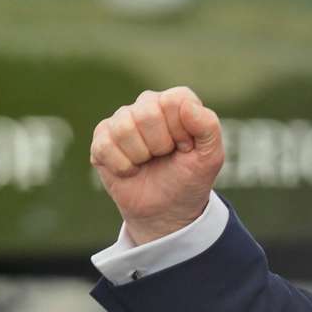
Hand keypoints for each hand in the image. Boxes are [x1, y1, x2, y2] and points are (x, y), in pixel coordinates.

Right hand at [89, 87, 224, 244]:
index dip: (181, 131)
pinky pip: (104, 146)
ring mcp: (122, 120)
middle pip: (147, 114)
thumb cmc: (189, 178)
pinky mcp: (102, 138)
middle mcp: (147, 104)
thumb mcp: (210, 156)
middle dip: (160, 145)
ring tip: (147, 162)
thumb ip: (208, 126)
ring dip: (140, 156)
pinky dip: (122, 166)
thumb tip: (186, 105)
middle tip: (164, 156)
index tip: (185, 147)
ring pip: (124, 129)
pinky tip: (130, 169)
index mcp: (176, 102)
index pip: (173, 101)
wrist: (166, 210)